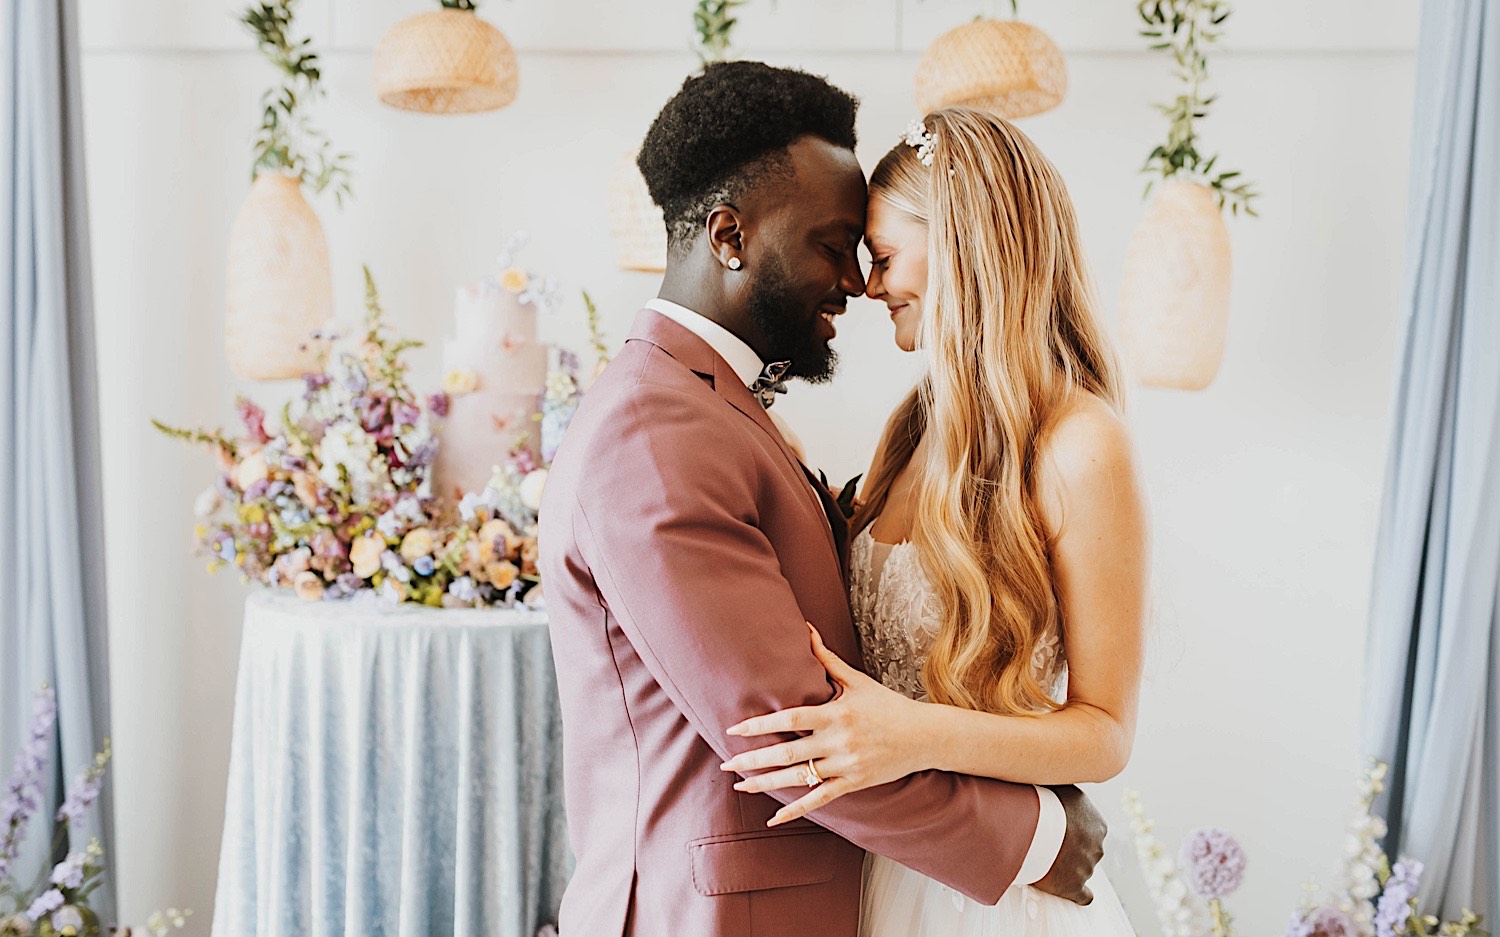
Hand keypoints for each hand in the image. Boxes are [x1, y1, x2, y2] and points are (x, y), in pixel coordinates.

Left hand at [720, 623, 924, 825]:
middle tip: (726, 764)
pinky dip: (795, 810)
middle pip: (788, 753)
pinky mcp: (854, 783)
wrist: (924, 736)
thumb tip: (807, 629)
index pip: (791, 718)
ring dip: (766, 783)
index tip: (734, 729)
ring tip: (740, 786)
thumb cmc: (888, 705)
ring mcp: (846, 765)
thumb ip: (827, 660)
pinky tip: (773, 818)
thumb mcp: (858, 681)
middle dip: (754, 759)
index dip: (761, 725)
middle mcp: (838, 741)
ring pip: (799, 778)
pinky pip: (819, 799)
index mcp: (836, 713)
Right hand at [1031, 785, 1105, 905]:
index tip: (1056, 827)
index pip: (1091, 830)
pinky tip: (1068, 890)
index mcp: (1098, 824)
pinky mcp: (1074, 887)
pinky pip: (1083, 896)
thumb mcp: (1060, 786)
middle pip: (1087, 851)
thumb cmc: (1044, 801)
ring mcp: (1087, 868)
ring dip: (1067, 867)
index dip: (1072, 829)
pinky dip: (1077, 894)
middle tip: (1046, 843)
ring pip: (1081, 870)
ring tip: (1044, 860)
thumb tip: (1061, 778)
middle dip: (1071, 849)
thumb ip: (1066, 790)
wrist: (1034, 827)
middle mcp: (1097, 847)